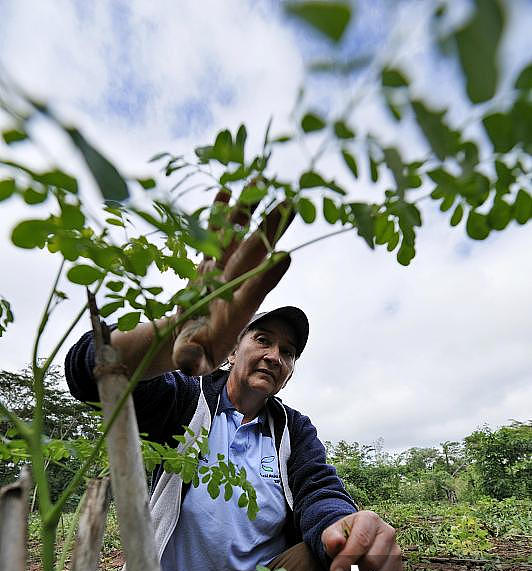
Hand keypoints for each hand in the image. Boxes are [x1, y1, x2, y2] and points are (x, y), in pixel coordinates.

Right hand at [171, 189, 293, 374]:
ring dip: (249, 210)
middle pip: (253, 255)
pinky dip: (217, 213)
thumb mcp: (192, 360)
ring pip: (237, 236)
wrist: (190, 337)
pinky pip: (212, 234)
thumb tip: (187, 363)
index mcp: (235, 312)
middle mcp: (233, 285)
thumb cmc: (195, 353)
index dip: (267, 275)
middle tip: (290, 202)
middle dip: (269, 229)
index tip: (285, 255)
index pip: (253, 292)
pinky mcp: (208, 262)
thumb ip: (192, 360)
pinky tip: (226, 188)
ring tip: (263, 179)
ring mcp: (222, 270)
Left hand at [321, 510, 402, 570]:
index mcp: (370, 520)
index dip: (347, 560)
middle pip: (373, 562)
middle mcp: (388, 533)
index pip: (362, 541)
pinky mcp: (399, 569)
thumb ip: (331, 538)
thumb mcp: (331, 534)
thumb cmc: (343, 539)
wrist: (355, 544)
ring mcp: (396, 552)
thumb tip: (335, 542)